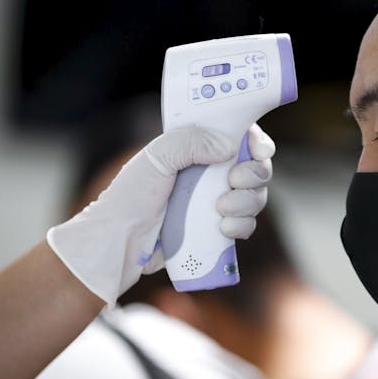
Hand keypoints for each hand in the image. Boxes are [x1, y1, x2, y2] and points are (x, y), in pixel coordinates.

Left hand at [46, 124, 274, 305]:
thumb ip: (191, 142)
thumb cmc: (130, 197)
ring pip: (255, 196)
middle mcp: (211, 172)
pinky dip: (242, 225)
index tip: (258, 150)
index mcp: (198, 147)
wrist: (120, 243)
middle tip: (234, 181)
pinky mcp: (217, 228)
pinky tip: (224, 229)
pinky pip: (246, 224)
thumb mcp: (157, 157)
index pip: (240, 135)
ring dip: (248, 202)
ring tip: (222, 210)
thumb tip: (229, 147)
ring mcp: (216, 200)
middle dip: (254, 174)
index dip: (256, 141)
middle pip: (256, 166)